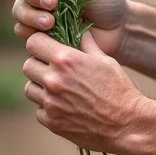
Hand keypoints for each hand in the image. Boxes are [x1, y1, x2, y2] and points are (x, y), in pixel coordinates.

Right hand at [10, 0, 129, 58]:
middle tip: (52, 2)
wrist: (118, 32)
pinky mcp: (39, 33)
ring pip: (18, 8)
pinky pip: (22, 30)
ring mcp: (39, 11)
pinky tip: (46, 33)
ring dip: (30, 14)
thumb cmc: (108, 0)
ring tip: (50, 22)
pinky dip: (29, 30)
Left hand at [23, 31, 144, 154]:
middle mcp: (53, 80)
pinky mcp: (52, 123)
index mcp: (66, 60)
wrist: (127, 125)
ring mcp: (51, 103)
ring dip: (41, 87)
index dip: (39, 43)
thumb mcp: (105, 60)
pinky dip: (48, 108)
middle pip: (28, 65)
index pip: (33, 42)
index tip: (47, 48)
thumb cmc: (119, 89)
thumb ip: (86, 44)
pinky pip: (39, 111)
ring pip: (30, 89)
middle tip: (53, 69)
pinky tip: (65, 106)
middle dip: (39, 65)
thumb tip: (79, 29)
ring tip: (59, 89)